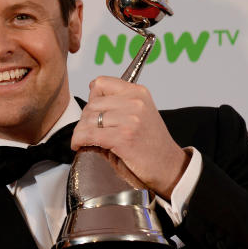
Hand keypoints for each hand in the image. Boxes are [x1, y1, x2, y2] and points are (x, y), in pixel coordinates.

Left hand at [72, 76, 189, 199]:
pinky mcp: (123, 137)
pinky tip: (80, 146)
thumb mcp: (140, 113)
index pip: (100, 83)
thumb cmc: (151, 143)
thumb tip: (90, 102)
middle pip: (91, 103)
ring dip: (81, 132)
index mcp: (138, 92)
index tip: (93, 110)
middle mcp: (135, 102)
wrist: (168, 165)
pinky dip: (79, 141)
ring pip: (88, 119)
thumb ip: (118, 103)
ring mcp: (130, 119)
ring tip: (86, 140)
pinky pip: (88, 134)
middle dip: (85, 119)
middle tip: (89, 131)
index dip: (92, 97)